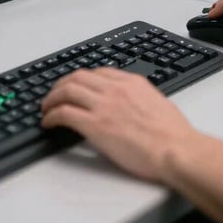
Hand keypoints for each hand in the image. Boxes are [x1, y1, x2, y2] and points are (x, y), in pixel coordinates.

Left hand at [41, 67, 200, 182]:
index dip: (82, 79)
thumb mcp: (157, 103)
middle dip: (61, 84)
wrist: (177, 150)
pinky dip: (52, 115)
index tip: (76, 86)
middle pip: (78, 77)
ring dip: (51, 98)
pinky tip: (48, 122)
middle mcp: (114, 89)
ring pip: (66, 90)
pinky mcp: (95, 125)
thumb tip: (132, 104)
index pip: (98, 72)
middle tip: (54, 94)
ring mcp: (103, 105)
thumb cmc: (174, 135)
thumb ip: (139, 98)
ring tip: (46, 107)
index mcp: (131, 82)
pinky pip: (64, 113)